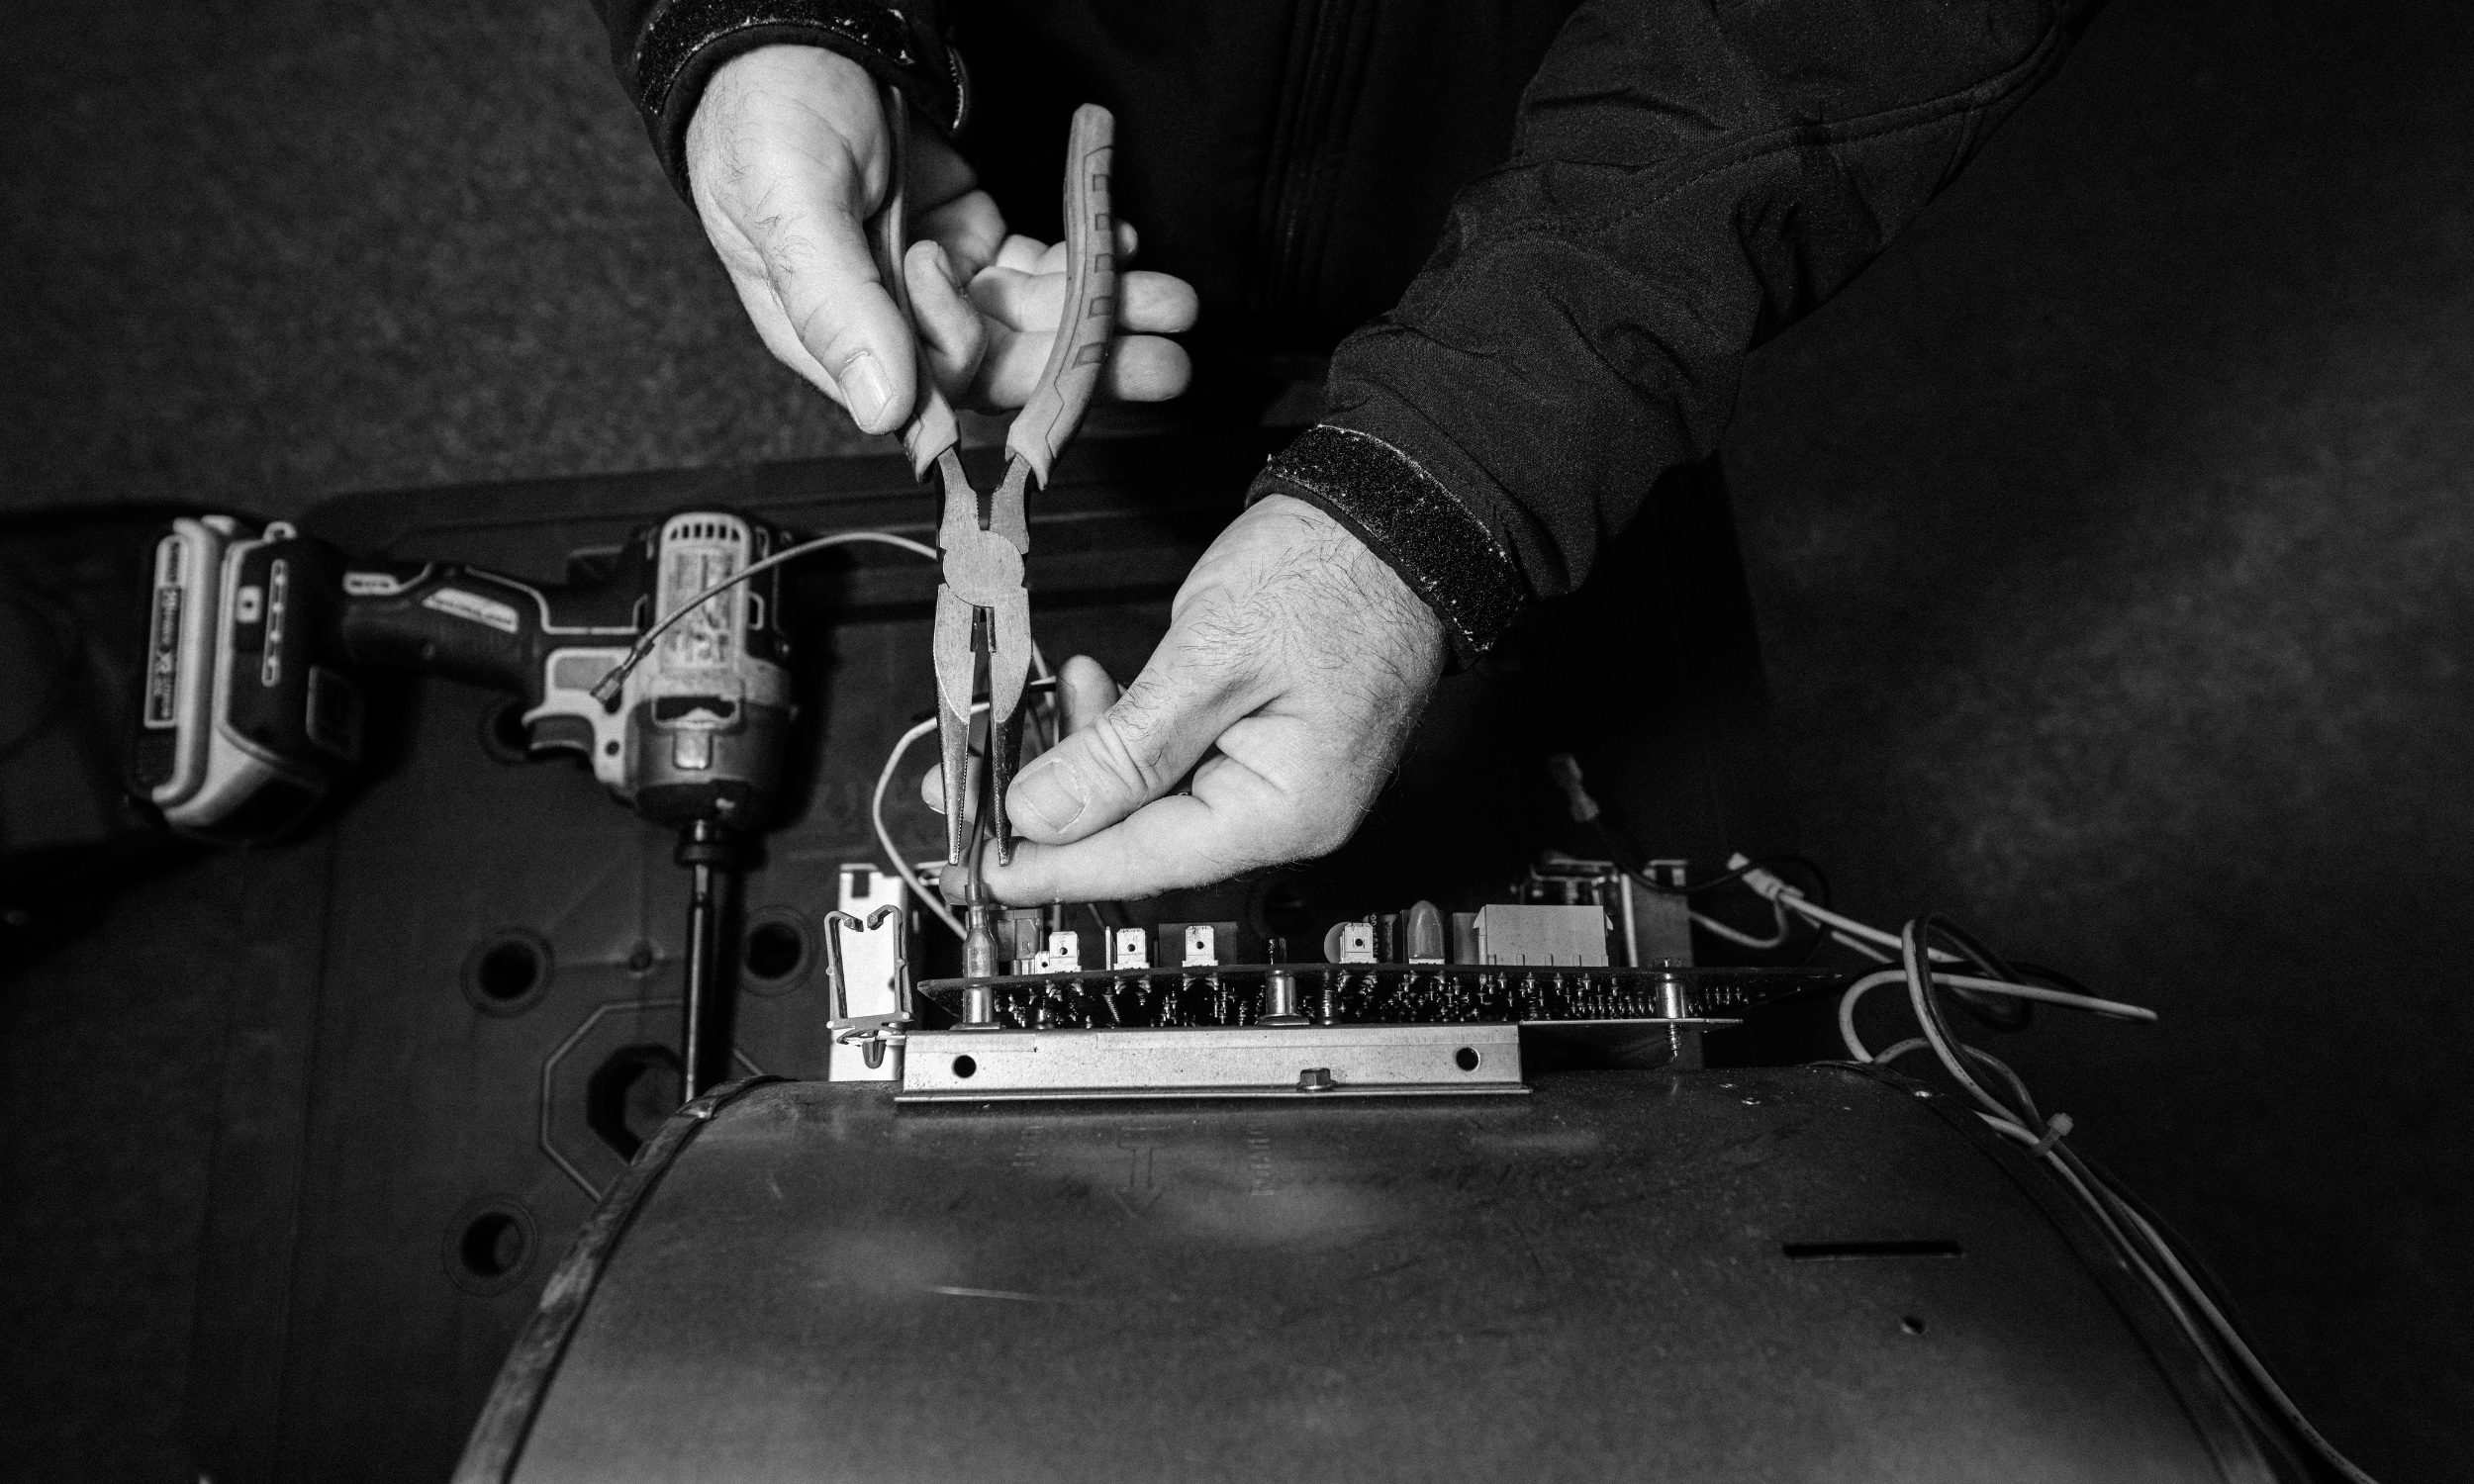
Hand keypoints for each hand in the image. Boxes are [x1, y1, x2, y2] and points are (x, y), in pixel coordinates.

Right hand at [684, 45, 1196, 431]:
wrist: (791, 22)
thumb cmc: (765, 109)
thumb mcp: (790, 202)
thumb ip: (836, 306)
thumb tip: (887, 411)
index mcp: (832, 333)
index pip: (927, 385)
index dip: (985, 362)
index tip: (1019, 330)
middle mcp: (889, 321)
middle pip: (1000, 364)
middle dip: (1084, 362)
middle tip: (1164, 361)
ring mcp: (934, 280)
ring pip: (1030, 320)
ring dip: (1102, 314)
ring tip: (1172, 305)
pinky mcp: (969, 238)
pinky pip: (1036, 268)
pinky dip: (1083, 261)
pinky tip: (1124, 247)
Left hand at [926, 496, 1449, 901]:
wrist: (1398, 515)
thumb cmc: (1335, 573)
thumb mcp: (1209, 658)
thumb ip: (1121, 750)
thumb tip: (1041, 816)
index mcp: (1285, 809)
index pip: (1141, 864)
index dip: (1047, 869)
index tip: (976, 871)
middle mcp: (1287, 813)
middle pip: (1141, 841)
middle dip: (1052, 812)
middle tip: (972, 789)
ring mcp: (1278, 782)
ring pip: (1150, 802)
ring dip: (1087, 760)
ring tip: (1055, 693)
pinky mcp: (1264, 748)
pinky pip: (1177, 766)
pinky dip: (1125, 734)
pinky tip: (1099, 686)